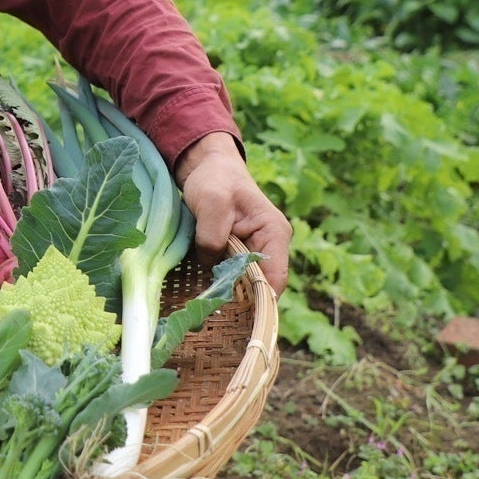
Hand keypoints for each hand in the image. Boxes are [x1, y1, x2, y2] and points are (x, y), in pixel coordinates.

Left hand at [173, 132, 291, 295]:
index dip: (260, 299)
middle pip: (261, 286)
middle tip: (213, 308)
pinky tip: (203, 287)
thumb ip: (212, 235)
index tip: (236, 311)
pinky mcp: (238, 254)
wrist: (208, 168)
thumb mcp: (211, 202)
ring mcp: (254, 252)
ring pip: (245, 283)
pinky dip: (220, 281)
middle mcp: (270, 247)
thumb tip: (210, 266)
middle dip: (240, 298)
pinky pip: (233, 275)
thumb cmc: (215, 179)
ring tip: (205, 301)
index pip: (276, 278)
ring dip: (227, 290)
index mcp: (274, 233)